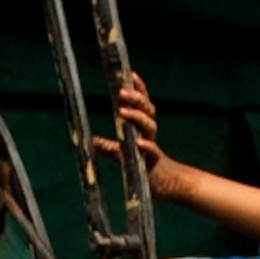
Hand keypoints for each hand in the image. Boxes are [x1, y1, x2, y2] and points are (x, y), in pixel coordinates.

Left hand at [94, 72, 198, 201]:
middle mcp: (149, 133)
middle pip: (146, 111)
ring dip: (137, 117)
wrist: (167, 183)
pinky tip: (138, 142)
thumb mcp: (125, 155)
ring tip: (122, 112)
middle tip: (121, 92)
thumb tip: (92, 141)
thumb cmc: (146, 166)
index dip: (139, 89)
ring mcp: (153, 146)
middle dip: (136, 99)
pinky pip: (153, 151)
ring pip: (149, 127)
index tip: (131, 75)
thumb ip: (110, 148)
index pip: (142, 104)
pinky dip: (147, 146)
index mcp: (143, 128)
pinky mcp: (155, 161)